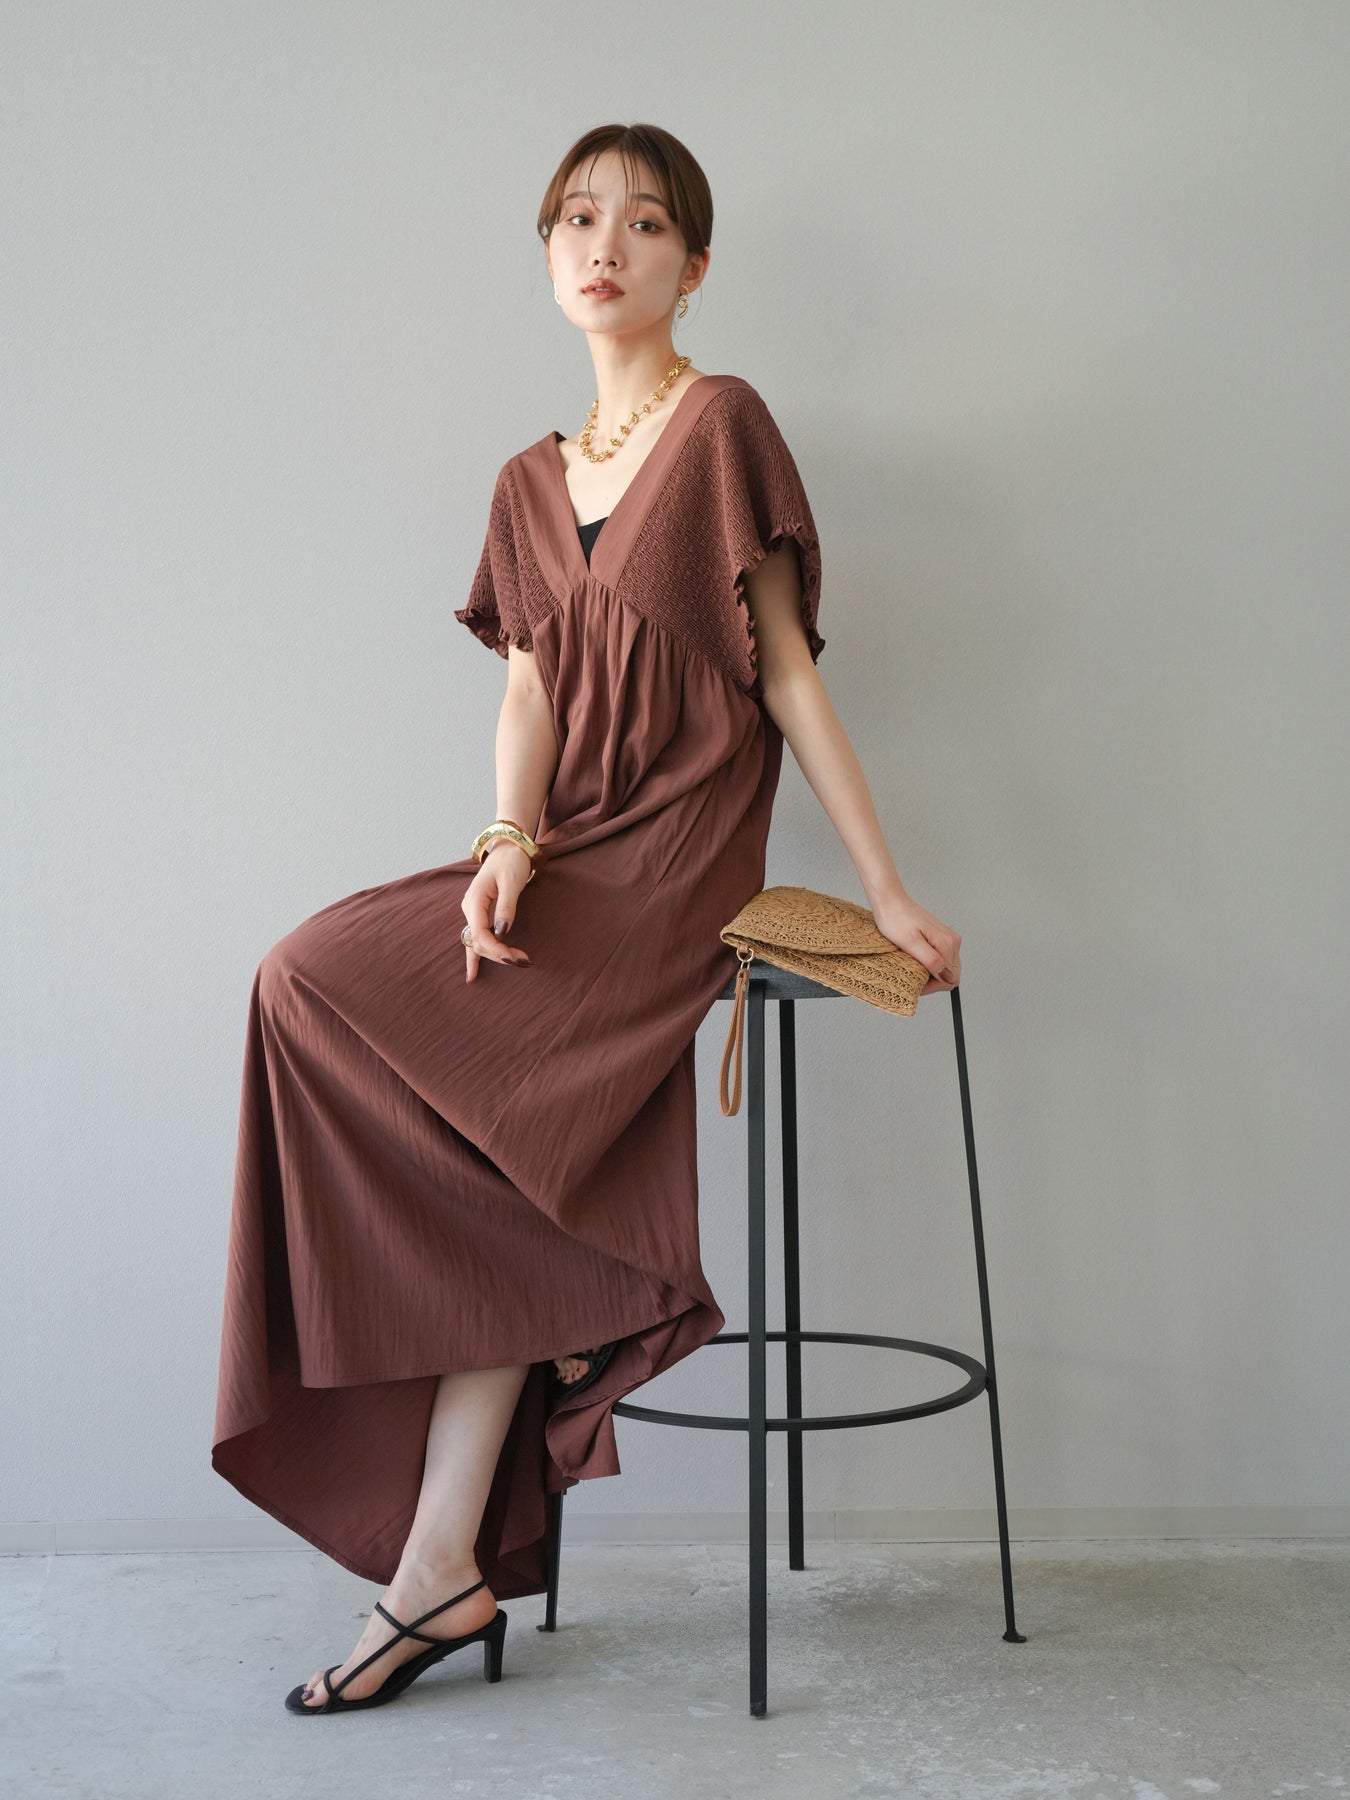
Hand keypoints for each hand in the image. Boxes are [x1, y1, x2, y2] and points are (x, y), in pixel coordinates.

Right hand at [461, 842, 533, 982]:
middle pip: (479, 942)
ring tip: (520, 962)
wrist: (509, 848)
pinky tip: (472, 975)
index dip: (497, 949)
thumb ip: (506, 907)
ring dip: (496, 955)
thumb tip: (502, 932)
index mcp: (474, 901)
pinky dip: (475, 957)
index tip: (516, 958)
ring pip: (478, 943)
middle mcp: (469, 909)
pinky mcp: (480, 914)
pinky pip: (477, 938)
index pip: (481, 935)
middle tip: (525, 961)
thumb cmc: (511, 861)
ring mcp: (473, 912)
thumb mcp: (511, 882)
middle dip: (500, 954)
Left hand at [870, 889, 960, 995]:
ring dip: (931, 973)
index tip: (915, 984)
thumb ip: (931, 960)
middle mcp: (953, 941)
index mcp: (948, 943)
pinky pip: (941, 958)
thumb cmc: (895, 920)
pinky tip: (916, 959)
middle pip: (950, 975)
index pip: (950, 979)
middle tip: (912, 977)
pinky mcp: (941, 937)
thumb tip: (947, 976)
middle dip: (933, 981)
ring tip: (913, 967)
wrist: (891, 901)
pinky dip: (930, 964)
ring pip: (946, 968)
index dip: (932, 986)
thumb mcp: (910, 943)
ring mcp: (948, 938)